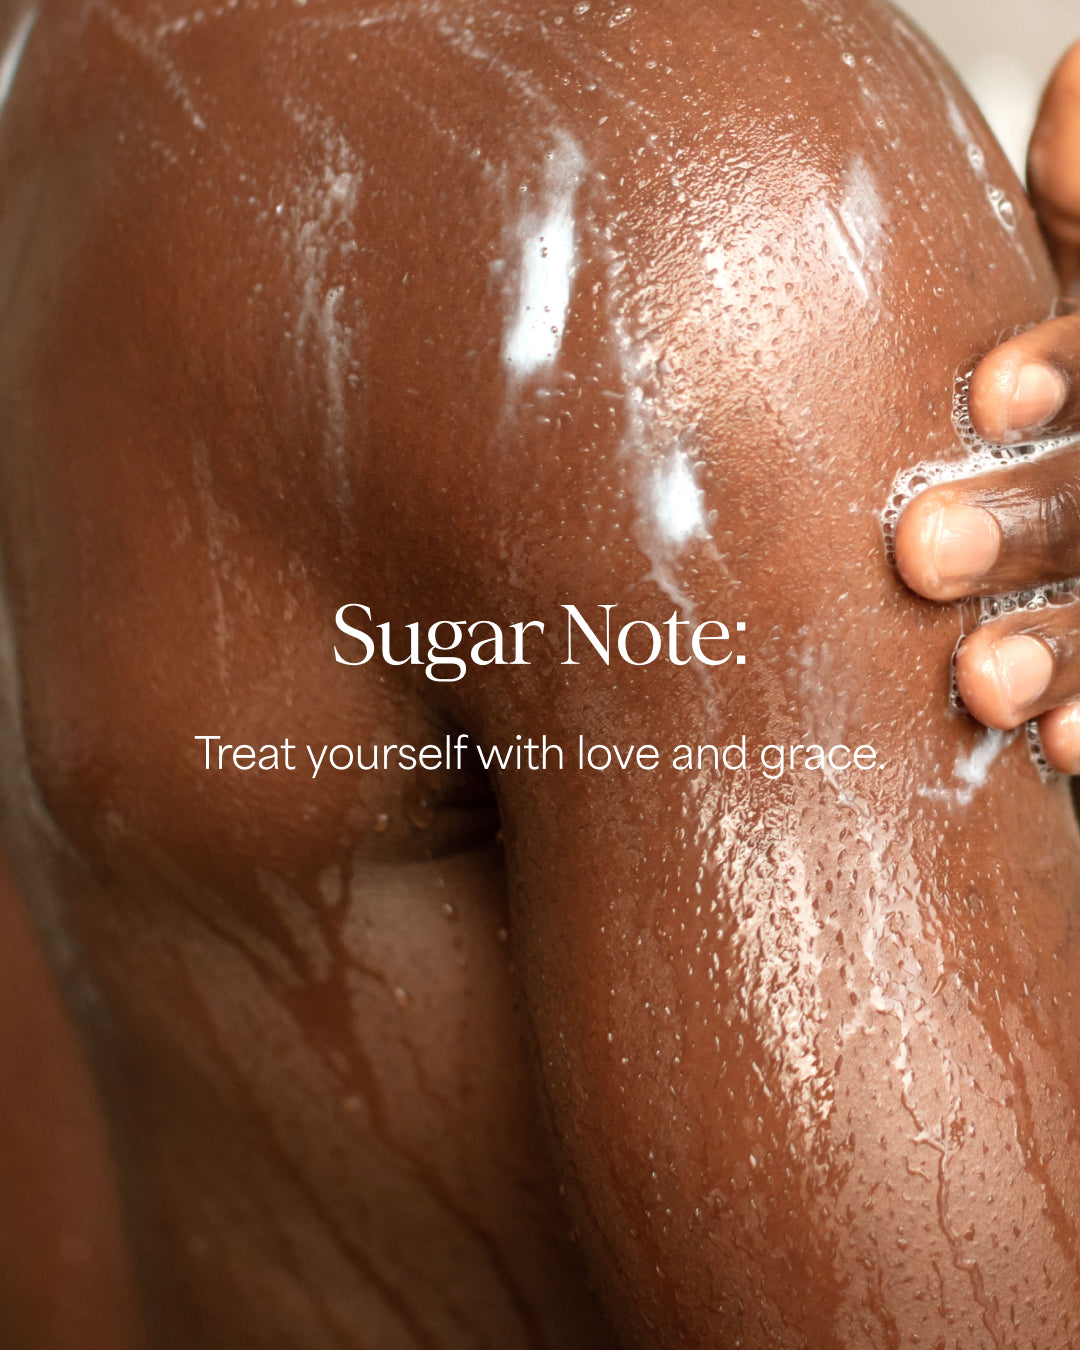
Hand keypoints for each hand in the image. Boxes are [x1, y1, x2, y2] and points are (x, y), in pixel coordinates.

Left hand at [895, 40, 1079, 771]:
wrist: (1029, 409)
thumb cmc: (1048, 335)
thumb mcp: (1074, 246)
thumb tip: (1074, 102)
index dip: (1076, 369)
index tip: (993, 392)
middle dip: (1041, 523)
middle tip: (924, 554)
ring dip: (1070, 643)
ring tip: (978, 682)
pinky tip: (1058, 748)